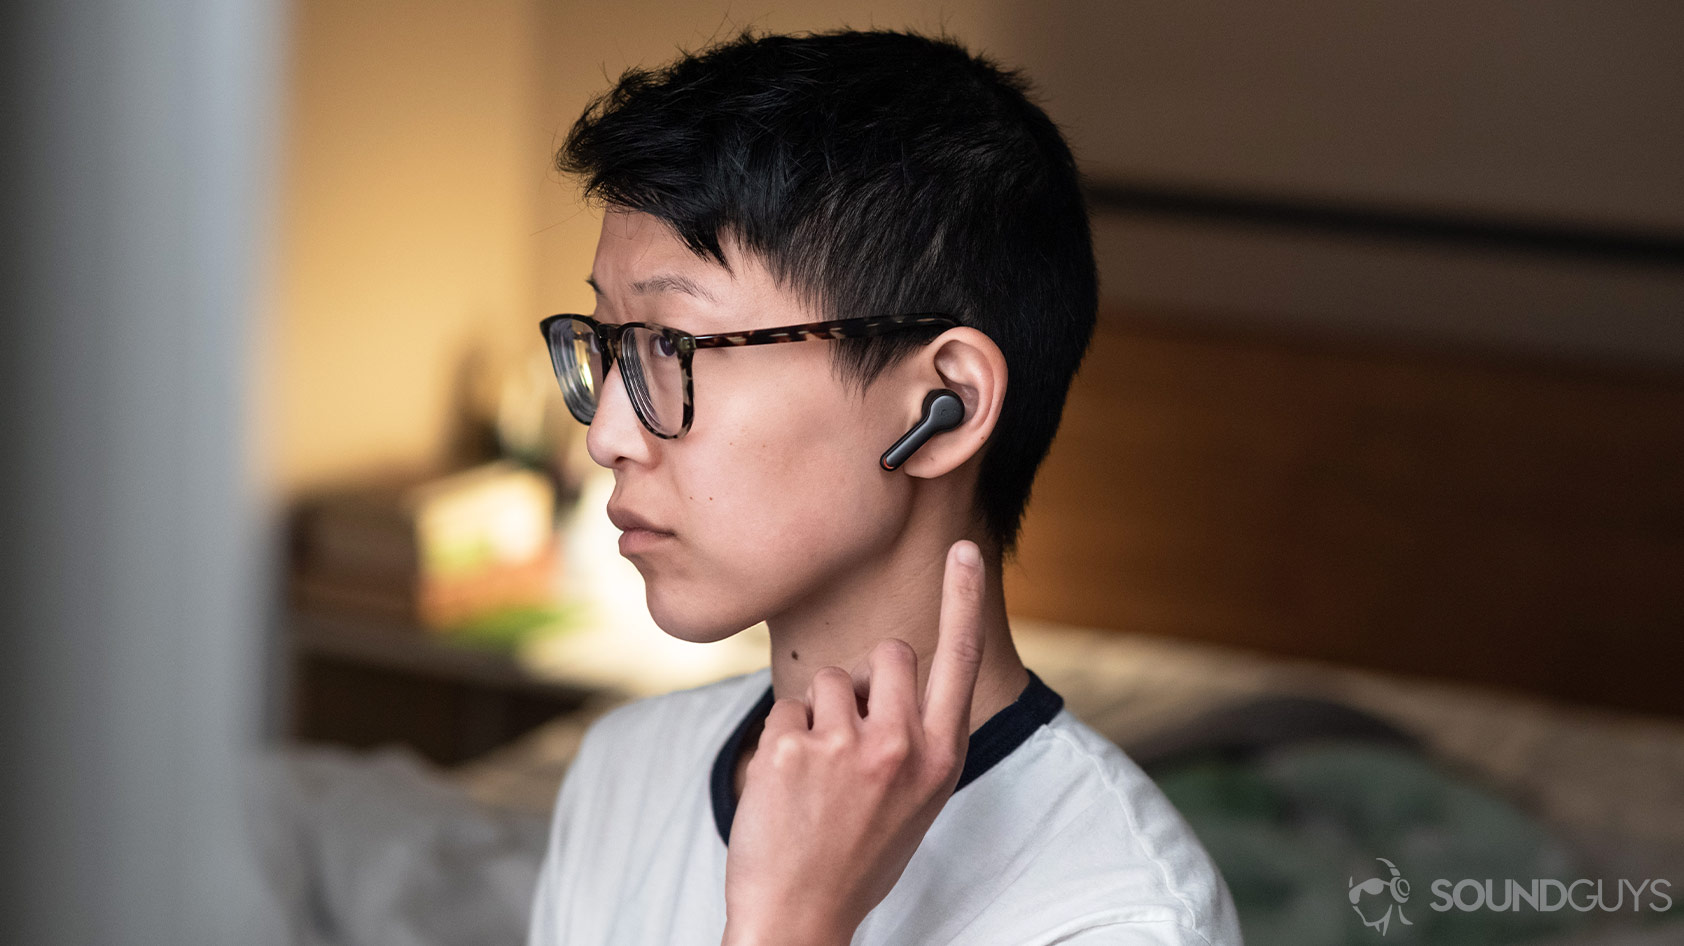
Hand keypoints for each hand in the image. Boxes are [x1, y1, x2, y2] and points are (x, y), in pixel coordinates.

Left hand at [721, 539, 987, 945]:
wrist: (799, 915)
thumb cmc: (858, 855)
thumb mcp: (915, 801)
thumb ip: (914, 737)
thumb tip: (885, 676)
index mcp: (941, 759)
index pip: (961, 662)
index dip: (964, 600)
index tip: (965, 549)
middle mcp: (901, 747)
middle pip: (887, 654)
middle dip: (866, 676)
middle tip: (851, 733)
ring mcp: (845, 747)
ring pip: (829, 679)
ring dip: (818, 713)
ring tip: (817, 775)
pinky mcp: (792, 749)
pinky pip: (785, 709)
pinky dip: (781, 739)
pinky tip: (786, 787)